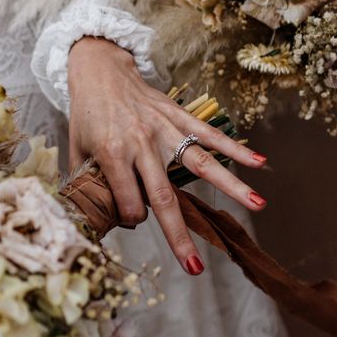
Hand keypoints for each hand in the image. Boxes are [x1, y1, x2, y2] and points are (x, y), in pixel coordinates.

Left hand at [68, 37, 266, 274]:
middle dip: (180, 235)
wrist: (98, 70)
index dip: (131, 216)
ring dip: (231, 186)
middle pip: (165, 197)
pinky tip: (259, 162)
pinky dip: (234, 148)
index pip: (129, 202)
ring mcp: (164, 129)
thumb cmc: (87, 114)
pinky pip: (209, 135)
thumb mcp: (77, 150)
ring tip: (257, 205)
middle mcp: (142, 143)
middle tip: (196, 266)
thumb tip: (96, 216)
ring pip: (201, 164)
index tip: (131, 216)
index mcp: (112, 153)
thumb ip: (88, 185)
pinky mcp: (178, 116)